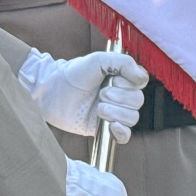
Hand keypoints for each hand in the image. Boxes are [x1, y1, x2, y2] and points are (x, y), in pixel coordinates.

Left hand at [18, 49, 148, 142]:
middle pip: (138, 102)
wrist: (52, 92)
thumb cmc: (74, 73)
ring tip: (98, 107)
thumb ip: (123, 63)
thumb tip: (143, 78)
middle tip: (101, 93)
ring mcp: (113, 113)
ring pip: (132, 118)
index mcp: (120, 78)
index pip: (140, 83)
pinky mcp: (104, 128)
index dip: (128, 83)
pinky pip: (125, 136)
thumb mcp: (98, 60)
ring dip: (115, 112)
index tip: (112, 79)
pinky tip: (111, 125)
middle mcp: (120, 96)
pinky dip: (121, 132)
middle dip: (119, 98)